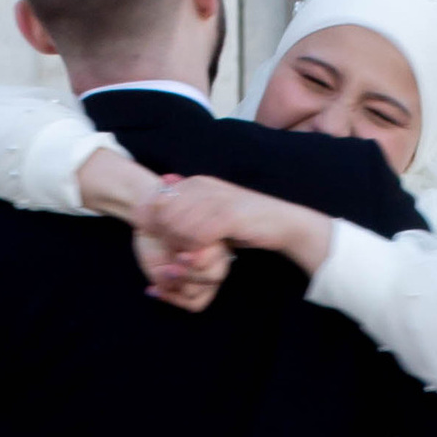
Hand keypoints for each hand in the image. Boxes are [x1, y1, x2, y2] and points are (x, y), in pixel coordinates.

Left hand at [136, 175, 333, 294]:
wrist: (280, 222)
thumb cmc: (244, 219)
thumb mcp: (213, 204)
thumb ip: (189, 196)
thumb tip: (165, 181)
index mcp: (196, 182)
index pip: (158, 202)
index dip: (157, 224)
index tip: (167, 240)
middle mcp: (203, 186)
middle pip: (165, 214)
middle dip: (166, 237)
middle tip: (176, 251)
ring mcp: (215, 199)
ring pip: (178, 227)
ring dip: (180, 245)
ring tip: (189, 255)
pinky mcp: (227, 216)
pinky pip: (197, 236)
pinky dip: (196, 250)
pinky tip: (203, 255)